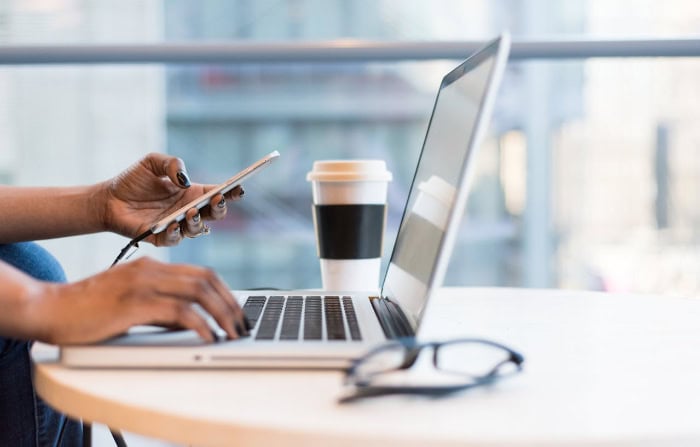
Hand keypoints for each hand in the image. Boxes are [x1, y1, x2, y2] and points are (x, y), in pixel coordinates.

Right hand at [31, 257, 248, 344]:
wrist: (50, 308)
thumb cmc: (88, 310)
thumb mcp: (131, 302)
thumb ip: (160, 307)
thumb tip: (190, 322)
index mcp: (151, 266)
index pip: (202, 273)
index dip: (225, 292)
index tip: (237, 311)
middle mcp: (150, 270)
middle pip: (206, 279)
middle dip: (230, 303)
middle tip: (242, 325)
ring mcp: (142, 284)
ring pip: (198, 292)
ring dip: (222, 314)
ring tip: (232, 333)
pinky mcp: (134, 303)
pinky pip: (178, 311)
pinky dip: (200, 324)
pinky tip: (208, 337)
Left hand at [98, 153, 243, 245]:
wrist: (108, 199)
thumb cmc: (133, 180)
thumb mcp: (152, 162)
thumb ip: (172, 164)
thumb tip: (185, 180)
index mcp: (192, 193)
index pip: (218, 194)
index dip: (231, 192)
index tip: (238, 188)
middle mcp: (188, 211)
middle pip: (214, 214)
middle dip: (220, 208)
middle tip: (217, 199)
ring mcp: (177, 226)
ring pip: (198, 229)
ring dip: (198, 222)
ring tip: (191, 212)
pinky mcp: (161, 238)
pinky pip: (174, 239)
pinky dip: (176, 233)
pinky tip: (173, 223)